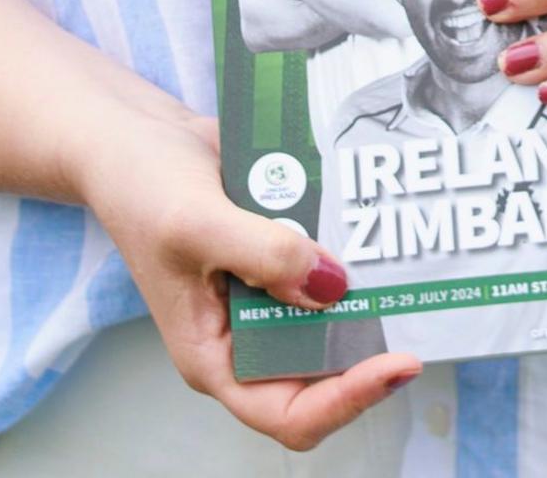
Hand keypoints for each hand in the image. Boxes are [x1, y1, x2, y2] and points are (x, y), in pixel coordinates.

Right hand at [69, 94, 419, 447]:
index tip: (396, 363)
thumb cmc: (141, 187)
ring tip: (404, 262)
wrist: (134, 134)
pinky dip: (351, 252)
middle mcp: (245, 338)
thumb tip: (333, 288)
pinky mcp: (280, 258)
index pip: (289, 413)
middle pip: (324, 372)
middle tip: (413, 303)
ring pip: (333, 318)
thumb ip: (265, 256)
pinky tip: (374, 225)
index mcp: (215, 356)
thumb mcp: (198, 224)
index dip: (346, 400)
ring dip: (367, 296)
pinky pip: (327, 269)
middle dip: (367, 346)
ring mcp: (265, 297)